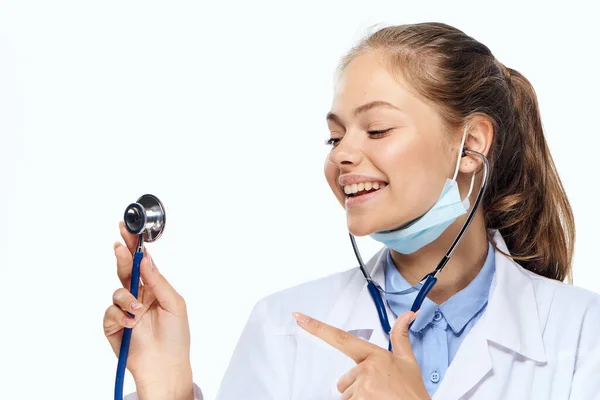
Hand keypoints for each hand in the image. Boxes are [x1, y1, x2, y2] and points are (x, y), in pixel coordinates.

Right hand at [103, 221, 192, 398]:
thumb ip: (157, 281)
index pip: (142, 263)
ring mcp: (124, 309)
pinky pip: (109, 312)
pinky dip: (118, 317)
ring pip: (116, 291)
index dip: (133, 246)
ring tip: (136, 311)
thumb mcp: (174, 303)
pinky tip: (129, 325)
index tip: (127, 229)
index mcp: (154, 288)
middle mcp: (138, 295)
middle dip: (122, 257)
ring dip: (126, 298)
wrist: (165, 365)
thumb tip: (146, 259)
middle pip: (126, 270)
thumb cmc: (176, 336)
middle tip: (120, 246)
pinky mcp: (113, 325)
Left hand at [293, 310, 429, 399]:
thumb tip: (409, 314)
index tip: (298, 317)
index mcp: (374, 355)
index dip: (316, 327)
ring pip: (346, 395)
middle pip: (344, 381)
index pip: (340, 337)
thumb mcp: (408, 361)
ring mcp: (361, 388)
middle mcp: (365, 369)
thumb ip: (401, 336)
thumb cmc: (412, 391)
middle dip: (357, 388)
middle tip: (378, 392)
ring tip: (378, 399)